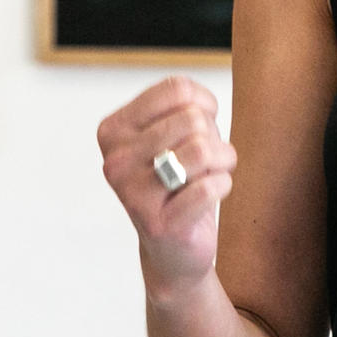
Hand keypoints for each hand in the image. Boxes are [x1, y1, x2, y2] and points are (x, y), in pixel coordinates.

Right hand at [96, 76, 238, 301]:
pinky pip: (209, 187)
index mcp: (113, 130)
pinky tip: (211, 194)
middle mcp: (115, 160)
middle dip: (214, 137)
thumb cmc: (179, 180)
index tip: (204, 124)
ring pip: (201, 150)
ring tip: (215, 172)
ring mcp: (132, 194)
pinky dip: (223, 185)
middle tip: (209, 158)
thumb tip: (202, 107)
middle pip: (192, 119)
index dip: (205, 104)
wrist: (174, 247)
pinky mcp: (157, 223)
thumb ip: (186, 106)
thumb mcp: (177, 133)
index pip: (177, 89)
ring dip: (223, 160)